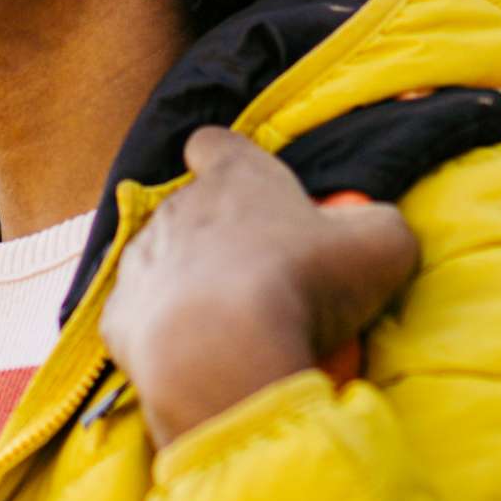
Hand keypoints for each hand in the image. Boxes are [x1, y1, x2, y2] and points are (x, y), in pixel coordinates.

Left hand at [101, 129, 417, 449]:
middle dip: (221, 236)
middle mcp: (176, 208)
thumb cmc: (304, 283)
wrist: (223, 354)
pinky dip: (164, 334)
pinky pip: (141, 317)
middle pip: (192, 209)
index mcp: (232, 175)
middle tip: (266, 280)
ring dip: (189, 284)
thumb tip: (375, 227)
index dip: (229, 160)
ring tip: (230, 325)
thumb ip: (379, 224)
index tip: (249, 187)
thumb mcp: (382, 245)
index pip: (215, 144)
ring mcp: (140, 262)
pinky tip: (195, 356)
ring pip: (161, 261)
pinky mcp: (118, 318)